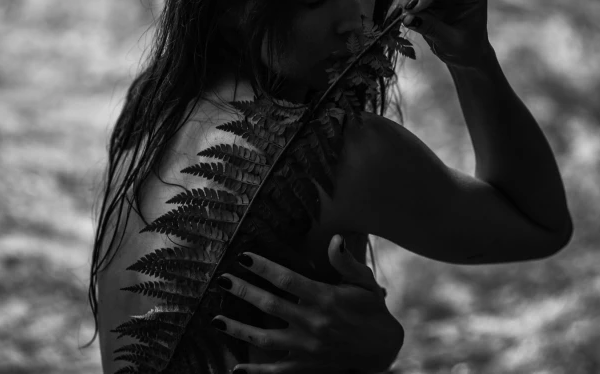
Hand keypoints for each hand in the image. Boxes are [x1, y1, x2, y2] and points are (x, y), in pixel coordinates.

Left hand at [210, 234, 403, 372]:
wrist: (383, 348)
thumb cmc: (372, 308)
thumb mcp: (364, 282)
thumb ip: (345, 262)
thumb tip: (335, 239)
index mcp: (326, 299)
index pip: (288, 280)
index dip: (263, 268)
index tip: (243, 257)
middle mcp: (314, 323)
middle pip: (271, 305)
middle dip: (244, 292)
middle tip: (222, 280)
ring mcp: (308, 348)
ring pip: (266, 339)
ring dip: (239, 329)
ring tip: (216, 320)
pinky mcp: (307, 366)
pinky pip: (277, 371)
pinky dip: (255, 373)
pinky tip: (236, 369)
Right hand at [386, 0, 491, 68]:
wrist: (466, 49)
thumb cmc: (465, 46)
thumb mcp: (450, 42)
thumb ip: (431, 28)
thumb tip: (407, 18)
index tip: (410, 9)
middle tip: (400, 16)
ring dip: (404, 0)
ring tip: (397, 18)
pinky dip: (402, 3)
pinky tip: (396, 16)